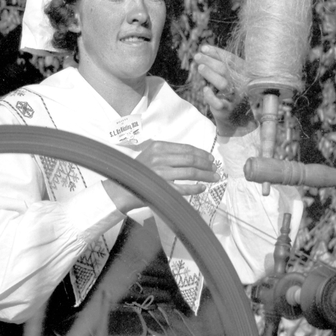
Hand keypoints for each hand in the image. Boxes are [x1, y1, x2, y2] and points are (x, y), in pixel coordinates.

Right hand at [103, 139, 218, 214]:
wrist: (121, 187)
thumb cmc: (137, 171)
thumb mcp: (150, 154)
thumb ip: (168, 153)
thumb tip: (192, 156)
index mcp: (158, 147)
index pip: (186, 148)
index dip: (201, 153)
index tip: (210, 158)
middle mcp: (160, 158)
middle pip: (191, 159)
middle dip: (206, 164)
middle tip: (215, 169)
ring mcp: (161, 173)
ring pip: (190, 172)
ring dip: (205, 175)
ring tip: (213, 178)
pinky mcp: (161, 187)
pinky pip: (183, 188)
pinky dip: (195, 188)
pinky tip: (202, 188)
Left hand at [194, 45, 254, 136]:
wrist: (239, 116)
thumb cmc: (232, 91)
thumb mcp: (230, 75)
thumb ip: (221, 63)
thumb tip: (204, 49)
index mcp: (244, 73)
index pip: (231, 59)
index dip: (217, 53)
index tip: (203, 48)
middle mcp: (242, 84)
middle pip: (225, 69)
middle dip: (210, 61)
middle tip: (197, 56)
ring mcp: (235, 97)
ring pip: (223, 83)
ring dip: (210, 74)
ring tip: (200, 67)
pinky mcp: (228, 108)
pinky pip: (219, 103)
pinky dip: (210, 96)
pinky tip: (205, 90)